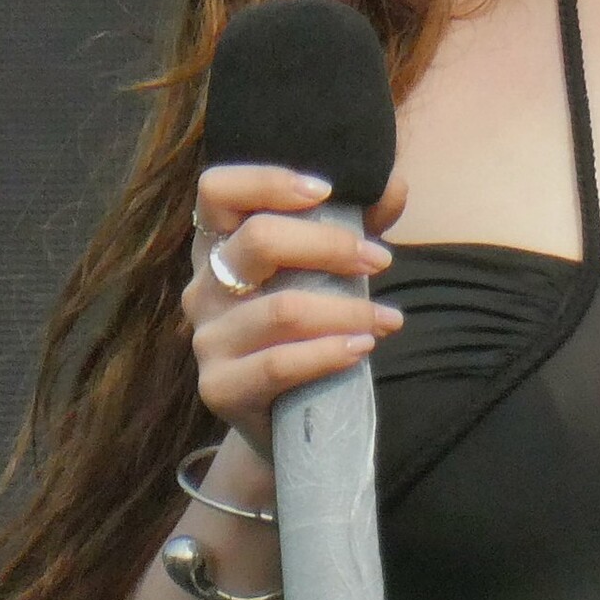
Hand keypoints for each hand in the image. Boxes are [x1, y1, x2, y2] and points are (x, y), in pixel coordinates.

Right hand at [181, 160, 409, 465]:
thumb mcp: (330, 267)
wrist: (287, 419)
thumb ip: (360, 222)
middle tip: (380, 259)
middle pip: (258, 240)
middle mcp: (203, 286)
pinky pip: (278, 364)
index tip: (326, 190)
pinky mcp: (219, 387)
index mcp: (220, 244)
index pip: (217, 190)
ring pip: (281, 309)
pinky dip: (329, 353)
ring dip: (348, 310)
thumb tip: (395, 185)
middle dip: (330, 245)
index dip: (267, 181)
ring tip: (388, 318)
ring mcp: (207, 339)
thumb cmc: (311, 323)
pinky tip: (363, 348)